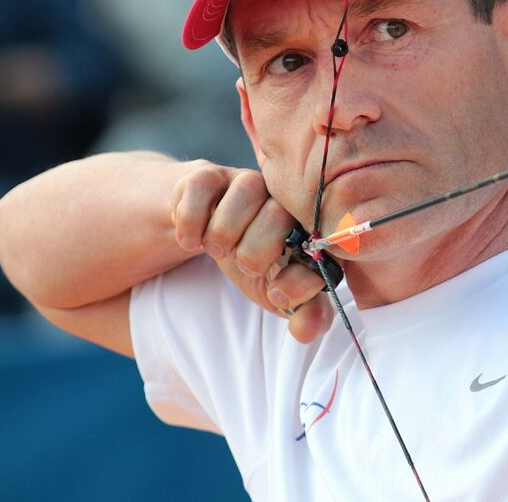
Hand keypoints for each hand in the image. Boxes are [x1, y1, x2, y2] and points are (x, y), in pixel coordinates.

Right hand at [170, 162, 335, 341]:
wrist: (207, 231)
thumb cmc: (253, 261)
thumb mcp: (278, 292)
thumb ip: (305, 312)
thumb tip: (307, 331)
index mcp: (308, 229)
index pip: (318, 244)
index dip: (299, 277)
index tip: (277, 293)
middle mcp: (281, 200)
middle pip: (279, 214)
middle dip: (256, 252)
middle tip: (244, 266)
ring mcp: (245, 183)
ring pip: (247, 188)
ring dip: (226, 230)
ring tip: (216, 251)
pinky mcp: (209, 175)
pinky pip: (202, 183)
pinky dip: (192, 217)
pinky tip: (189, 240)